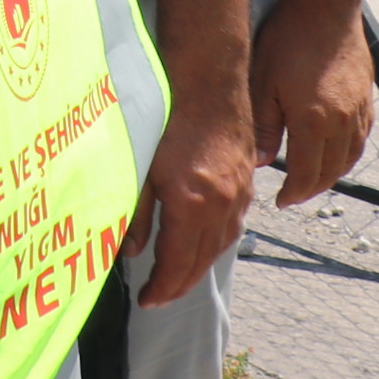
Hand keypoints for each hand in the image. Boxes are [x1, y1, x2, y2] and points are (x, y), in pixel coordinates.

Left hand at [136, 93, 256, 306]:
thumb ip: (138, 213)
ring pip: (220, 247)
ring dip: (197, 267)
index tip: (146, 301)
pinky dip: (214, 244)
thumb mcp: (142, 166)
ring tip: (176, 278)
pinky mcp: (246, 182)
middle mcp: (221, 205)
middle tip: (157, 297)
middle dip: (179, 286)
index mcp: (192, 204)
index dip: (162, 289)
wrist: (208, 78)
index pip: (177, 264)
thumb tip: (132, 252)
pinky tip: (202, 243)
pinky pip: (232, 226)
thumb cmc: (168, 115)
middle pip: (201, 262)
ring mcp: (238, 195)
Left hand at [247, 0, 374, 207]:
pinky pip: (361, 138)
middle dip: (311, 189)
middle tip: (294, 195)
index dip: (293, 193)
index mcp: (313, 122)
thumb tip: (259, 162)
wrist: (326, 7)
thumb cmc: (288, 40)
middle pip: (331, 172)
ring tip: (312, 179)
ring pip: (350, 158)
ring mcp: (359, 110)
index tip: (281, 202)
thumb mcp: (262, 82)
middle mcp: (341, 122)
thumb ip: (262, 126)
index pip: (306, 174)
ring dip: (332, 174)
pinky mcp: (367, 98)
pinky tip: (335, 152)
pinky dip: (348, 153)